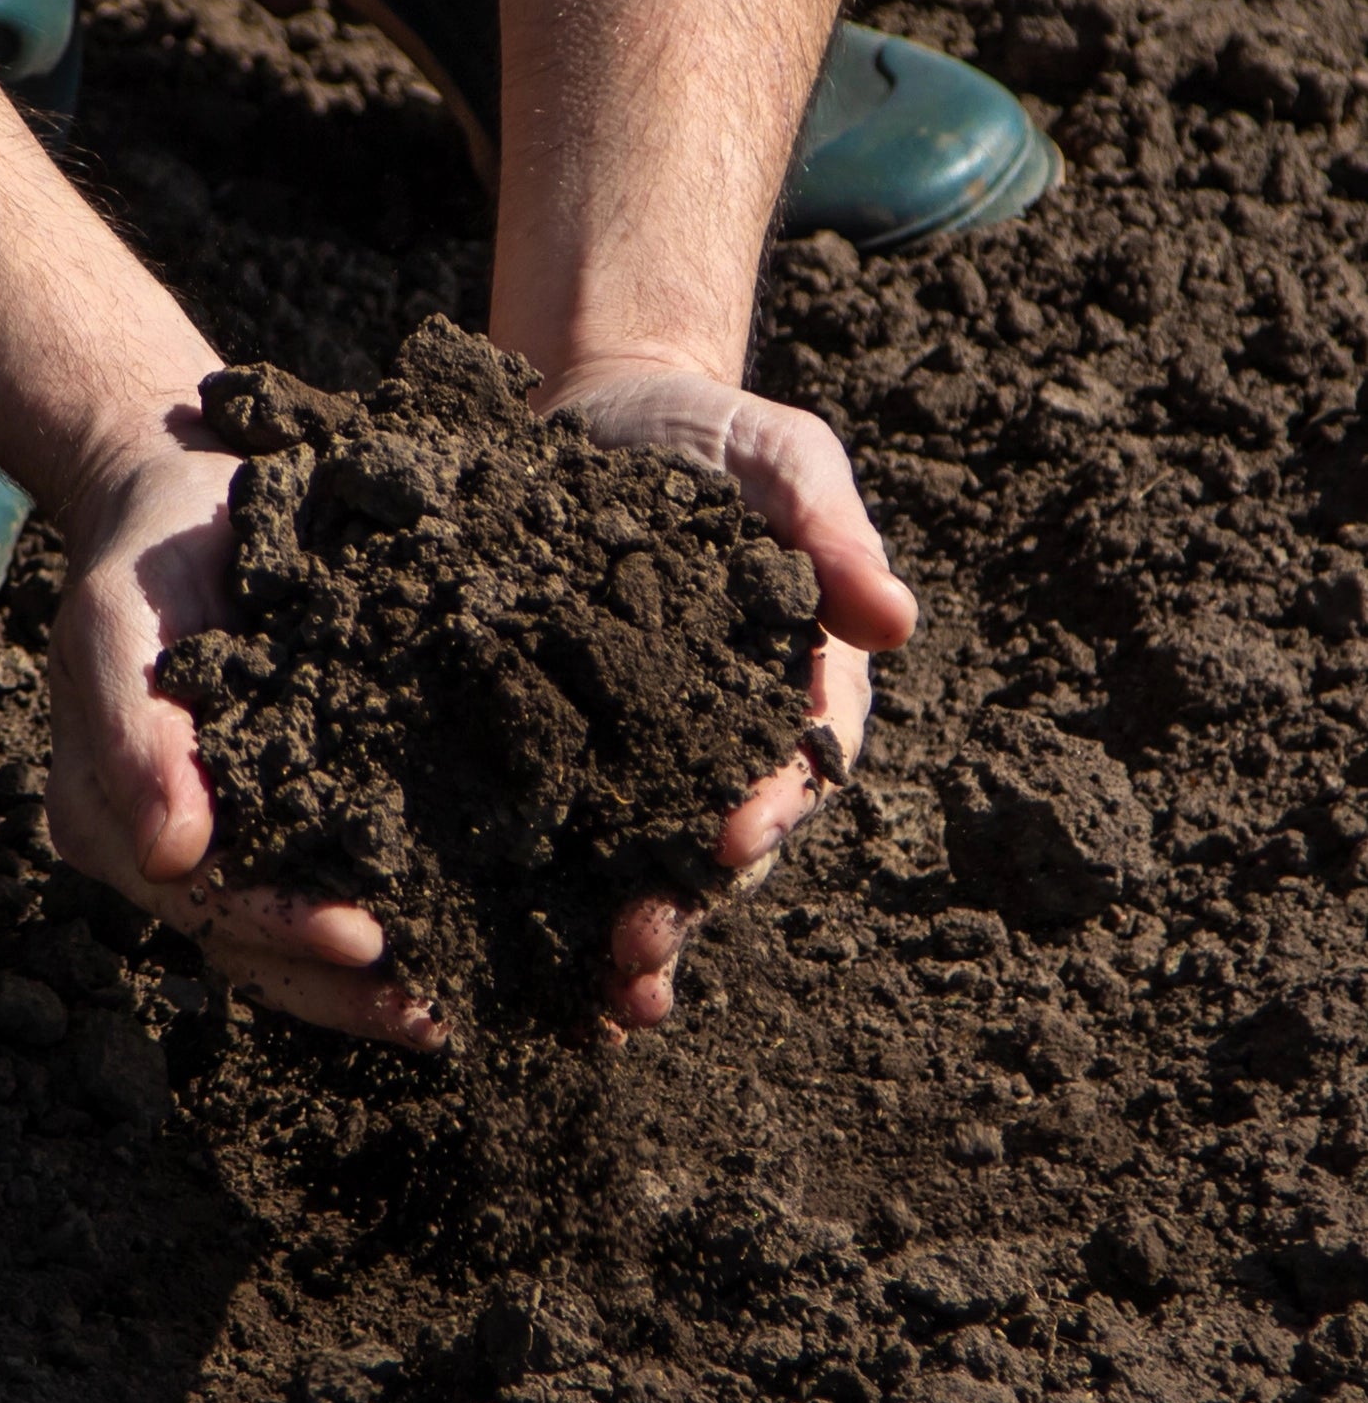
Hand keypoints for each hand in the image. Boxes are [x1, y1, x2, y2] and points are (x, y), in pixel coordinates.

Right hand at [45, 407, 446, 1050]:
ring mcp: (236, 844)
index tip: (360, 940)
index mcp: (110, 821)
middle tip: (436, 1013)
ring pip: (298, 944)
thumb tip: (170, 854)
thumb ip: (133, 732)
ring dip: (377, 986)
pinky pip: (342, 885)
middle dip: (344, 989)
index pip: (196, 900)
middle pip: (253, 949)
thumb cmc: (148, 561)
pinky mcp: (298, 817)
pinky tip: (473, 947)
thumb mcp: (117, 624)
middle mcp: (170, 855)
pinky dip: (402, 924)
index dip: (276, 928)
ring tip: (467, 1007)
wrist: (194, 509)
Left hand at [536, 363, 918, 1029]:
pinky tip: (508, 934)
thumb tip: (896, 618)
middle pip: (721, 842)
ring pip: (643, 855)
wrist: (604, 416)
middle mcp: (723, 739)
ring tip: (595, 985)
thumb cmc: (716, 441)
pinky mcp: (560, 743)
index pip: (801, 764)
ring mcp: (640, 749)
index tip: (732, 838)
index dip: (772, 807)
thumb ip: (833, 534)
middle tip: (641, 955)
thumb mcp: (785, 461)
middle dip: (688, 904)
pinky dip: (543, 881)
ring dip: (625, 924)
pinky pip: (557, 819)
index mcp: (797, 685)